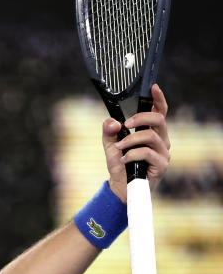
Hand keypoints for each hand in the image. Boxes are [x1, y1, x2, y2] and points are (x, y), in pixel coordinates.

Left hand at [102, 83, 170, 201]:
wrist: (120, 186)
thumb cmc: (120, 163)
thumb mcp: (110, 143)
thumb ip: (109, 130)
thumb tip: (114, 121)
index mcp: (152, 131)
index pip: (160, 112)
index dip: (158, 99)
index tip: (153, 87)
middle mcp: (161, 140)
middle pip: (159, 120)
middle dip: (140, 118)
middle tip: (125, 125)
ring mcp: (163, 152)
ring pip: (150, 136)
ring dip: (130, 140)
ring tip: (119, 148)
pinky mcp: (162, 165)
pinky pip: (147, 153)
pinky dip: (131, 154)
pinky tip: (123, 159)